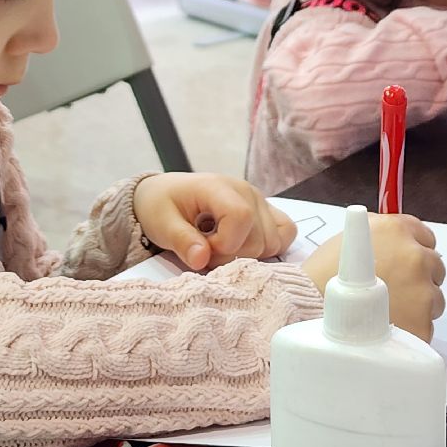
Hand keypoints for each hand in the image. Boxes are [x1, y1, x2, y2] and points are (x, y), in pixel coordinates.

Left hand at [133, 173, 296, 270]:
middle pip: (259, 237)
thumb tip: (201, 259)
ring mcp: (260, 201)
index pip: (241, 218)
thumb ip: (181, 241)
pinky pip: (285, 233)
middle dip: (232, 255)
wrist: (164, 195)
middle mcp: (247, 191)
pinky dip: (269, 248)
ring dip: (249, 255)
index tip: (203, 250)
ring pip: (274, 241)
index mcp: (218, 187)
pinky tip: (243, 248)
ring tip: (222, 248)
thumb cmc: (161, 206)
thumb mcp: (161, 224)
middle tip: (207, 251)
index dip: (225, 244)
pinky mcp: (265, 212)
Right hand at [301, 213, 445, 340]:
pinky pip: (425, 327)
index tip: (401, 262)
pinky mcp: (423, 326)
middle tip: (391, 289)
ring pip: (434, 299)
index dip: (412, 249)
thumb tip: (395, 235)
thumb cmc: (321, 275)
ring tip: (386, 313)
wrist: (309, 312)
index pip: (425, 235)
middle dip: (418, 277)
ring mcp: (423, 294)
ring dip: (418, 305)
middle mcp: (415, 257)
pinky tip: (387, 330)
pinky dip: (411, 330)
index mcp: (397, 230)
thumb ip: (377, 232)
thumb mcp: (347, 238)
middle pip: (435, 267)